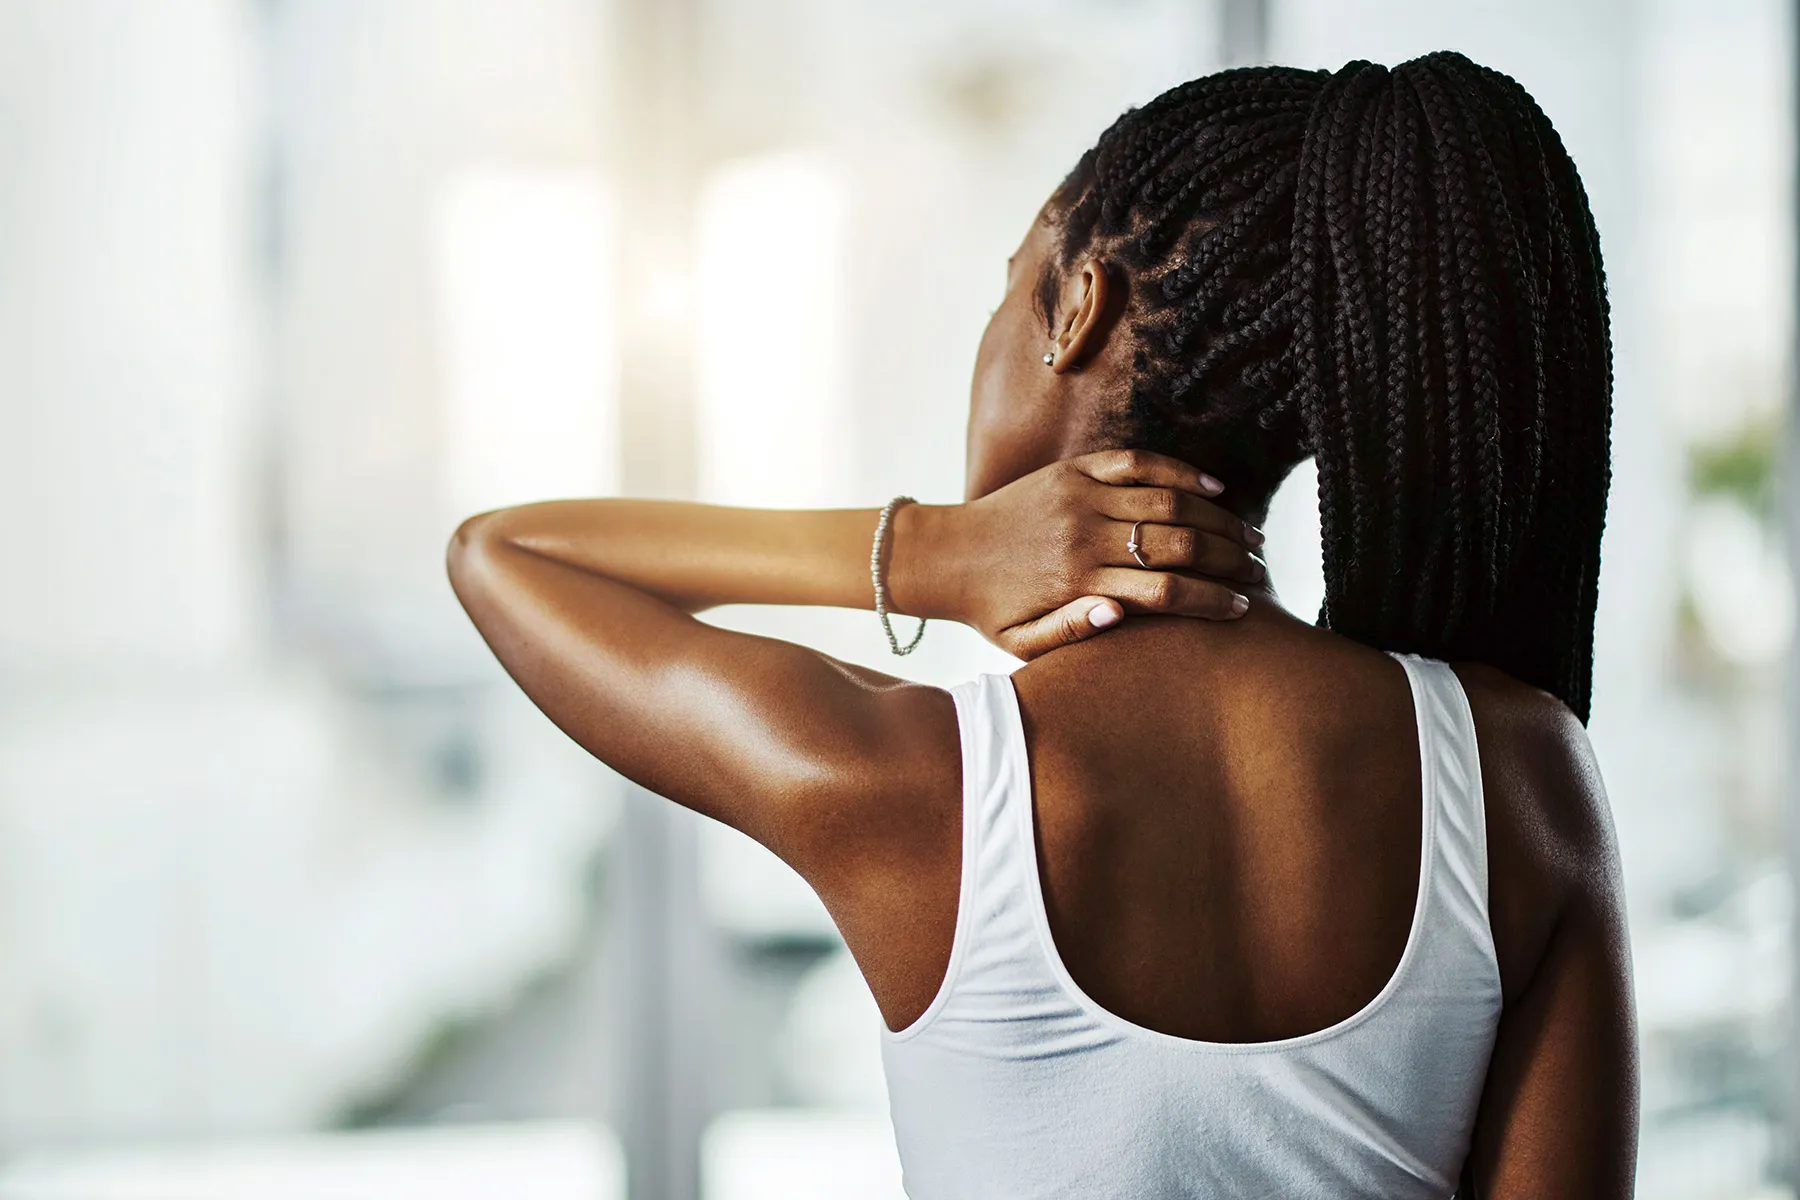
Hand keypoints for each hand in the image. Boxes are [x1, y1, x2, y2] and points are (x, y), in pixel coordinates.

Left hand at [895, 450, 1265, 660]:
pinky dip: (1180, 471)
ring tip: (1248, 536)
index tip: (1242, 608)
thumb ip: (1072, 635)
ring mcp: (1080, 496)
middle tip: (1257, 569)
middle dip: (1226, 557)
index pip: (1164, 592)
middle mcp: (1084, 535)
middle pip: (1176, 543)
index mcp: (1077, 583)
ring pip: (1167, 500)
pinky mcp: (1073, 470)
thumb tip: (1121, 616)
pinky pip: (1137, 462)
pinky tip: (1215, 486)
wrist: (948, 555)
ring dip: (1216, 517)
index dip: (1210, 600)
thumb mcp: (1023, 643)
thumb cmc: (992, 610)